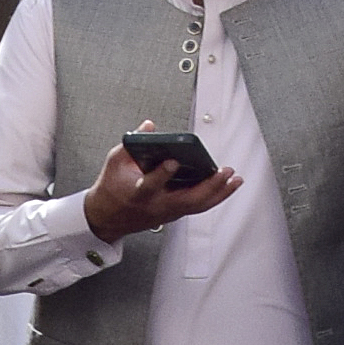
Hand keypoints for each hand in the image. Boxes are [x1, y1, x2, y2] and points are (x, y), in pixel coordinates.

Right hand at [80, 144, 243, 243]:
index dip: (162, 174)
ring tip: (235, 180)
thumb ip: (131, 144)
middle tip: (224, 171)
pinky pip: (198, 206)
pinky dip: (215, 196)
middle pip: (187, 199)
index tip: (173, 161)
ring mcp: (167, 212)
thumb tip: (149, 126)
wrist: (107, 218)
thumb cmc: (111, 189)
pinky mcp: (174, 214)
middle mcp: (156, 205)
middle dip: (209, 186)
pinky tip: (228, 186)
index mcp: (137, 193)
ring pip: (197, 206)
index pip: (151, 185)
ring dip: (219, 193)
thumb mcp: (114, 162)